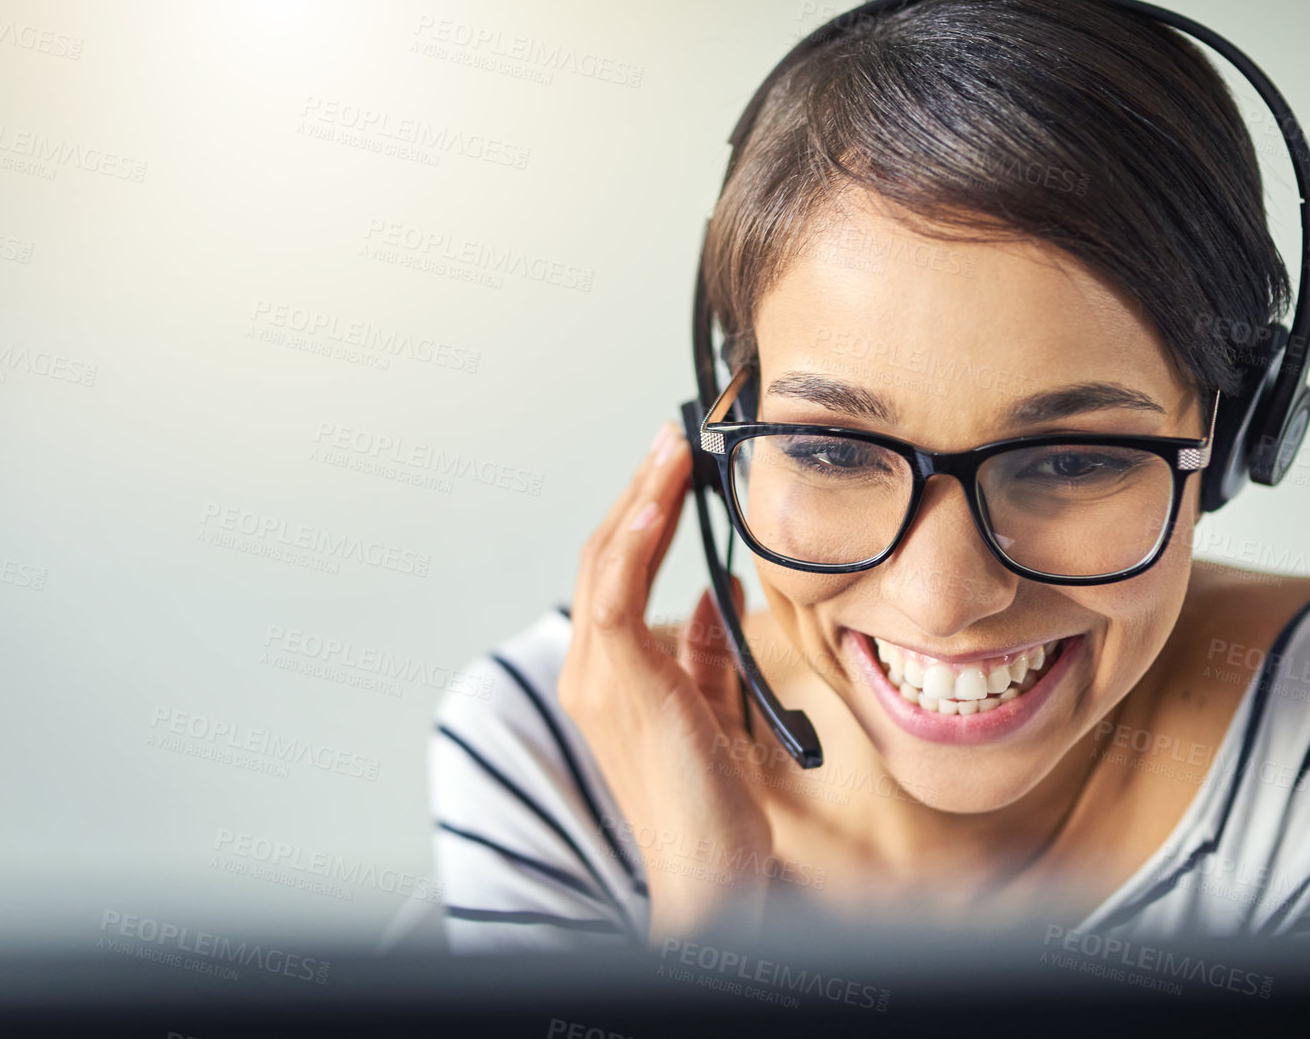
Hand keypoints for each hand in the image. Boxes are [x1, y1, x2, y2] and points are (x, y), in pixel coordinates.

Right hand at [557, 421, 774, 942]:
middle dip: (642, 489)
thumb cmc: (712, 805)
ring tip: (673, 447)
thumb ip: (708, 655)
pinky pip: (617, 591)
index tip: (677, 467)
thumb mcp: (713, 710)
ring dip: (641, 495)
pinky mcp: (618, 681)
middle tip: (675, 437)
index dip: (646, 513)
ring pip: (608, 560)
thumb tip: (718, 595)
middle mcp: (591, 669)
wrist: (708, 873)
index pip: (619, 571)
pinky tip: (661, 497)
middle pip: (607, 553)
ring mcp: (597, 674)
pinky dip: (637, 538)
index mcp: (611, 674)